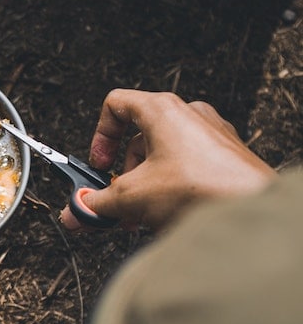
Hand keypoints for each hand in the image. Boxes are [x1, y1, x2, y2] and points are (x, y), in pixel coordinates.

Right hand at [59, 89, 275, 231]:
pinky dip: (168, 191)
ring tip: (141, 218)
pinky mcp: (223, 159)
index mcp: (162, 110)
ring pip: (162, 158)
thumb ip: (96, 203)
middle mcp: (188, 116)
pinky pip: (185, 169)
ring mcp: (209, 136)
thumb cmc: (200, 188)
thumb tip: (76, 210)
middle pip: (139, 139)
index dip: (100, 137)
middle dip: (123, 177)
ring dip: (144, 188)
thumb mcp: (131, 197)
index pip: (116, 105)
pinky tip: (165, 217)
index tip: (98, 165)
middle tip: (116, 202)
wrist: (247, 208)